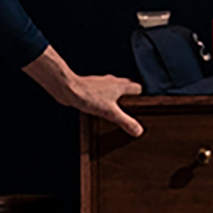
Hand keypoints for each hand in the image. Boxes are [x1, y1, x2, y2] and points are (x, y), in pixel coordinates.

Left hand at [30, 52, 145, 138]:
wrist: (68, 89)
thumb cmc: (87, 96)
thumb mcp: (110, 113)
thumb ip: (125, 121)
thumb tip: (139, 131)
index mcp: (120, 85)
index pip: (137, 88)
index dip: (142, 96)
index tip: (144, 105)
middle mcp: (111, 82)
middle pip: (126, 87)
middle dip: (130, 96)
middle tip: (131, 109)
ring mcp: (100, 84)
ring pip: (113, 88)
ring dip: (116, 97)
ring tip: (116, 110)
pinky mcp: (90, 87)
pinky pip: (102, 92)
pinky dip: (104, 99)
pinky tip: (99, 107)